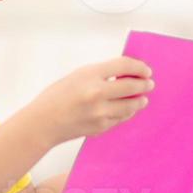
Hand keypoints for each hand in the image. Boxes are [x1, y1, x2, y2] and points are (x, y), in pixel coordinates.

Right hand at [26, 57, 153, 145]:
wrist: (43, 123)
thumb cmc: (56, 97)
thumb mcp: (77, 76)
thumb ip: (101, 74)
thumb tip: (125, 73)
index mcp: (90, 75)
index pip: (124, 66)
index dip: (139, 67)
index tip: (145, 70)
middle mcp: (97, 93)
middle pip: (132, 86)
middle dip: (144, 84)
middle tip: (149, 84)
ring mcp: (100, 112)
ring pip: (131, 105)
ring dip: (139, 101)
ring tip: (142, 98)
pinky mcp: (101, 127)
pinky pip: (121, 118)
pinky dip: (127, 113)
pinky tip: (128, 109)